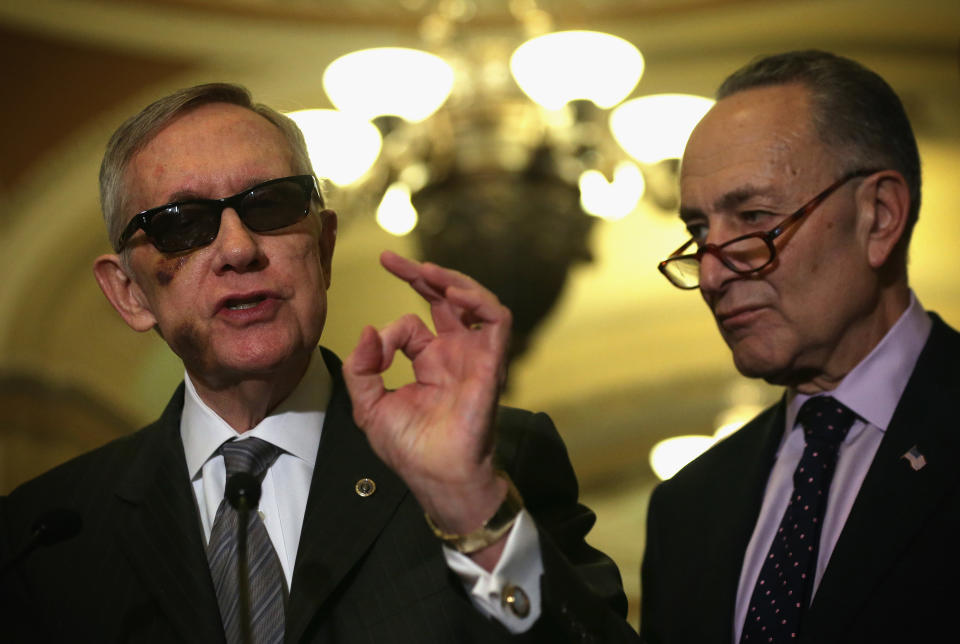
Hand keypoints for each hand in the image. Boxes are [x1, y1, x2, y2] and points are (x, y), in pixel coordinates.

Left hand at [343, 251, 511, 559]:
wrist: (439, 477)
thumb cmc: (410, 449)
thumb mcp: (369, 406)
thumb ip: (362, 369)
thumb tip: (368, 331)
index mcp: (429, 361)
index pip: (410, 324)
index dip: (388, 332)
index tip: (374, 348)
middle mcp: (454, 352)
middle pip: (444, 299)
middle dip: (419, 274)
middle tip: (389, 259)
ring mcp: (475, 354)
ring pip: (474, 301)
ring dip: (451, 280)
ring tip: (425, 270)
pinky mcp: (491, 361)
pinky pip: (497, 320)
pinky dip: (479, 300)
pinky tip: (452, 293)